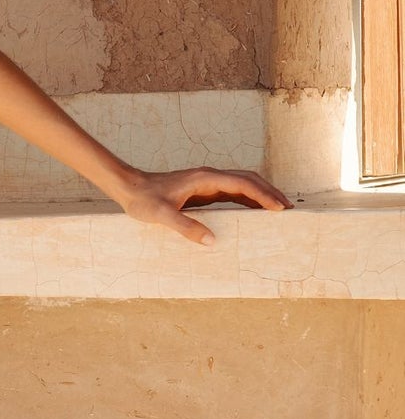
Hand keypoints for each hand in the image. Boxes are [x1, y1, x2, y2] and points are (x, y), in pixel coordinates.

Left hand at [113, 166, 293, 246]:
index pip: (242, 184)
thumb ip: (185, 227)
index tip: (280, 207)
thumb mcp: (162, 215)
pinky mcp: (202, 192)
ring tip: (279, 211)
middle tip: (289, 209)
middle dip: (270, 193)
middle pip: (248, 180)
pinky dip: (247, 201)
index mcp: (205, 178)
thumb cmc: (143, 199)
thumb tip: (211, 241)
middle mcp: (210, 177)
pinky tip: (254, 213)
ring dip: (261, 196)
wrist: (129, 187)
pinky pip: (231, 194)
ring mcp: (207, 184)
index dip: (263, 195)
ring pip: (242, 186)